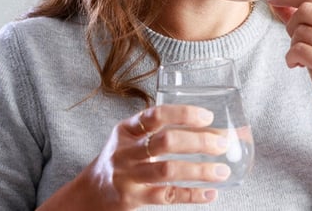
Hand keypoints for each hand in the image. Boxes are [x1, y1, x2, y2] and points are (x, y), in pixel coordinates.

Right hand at [41, 105, 229, 209]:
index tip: (207, 116)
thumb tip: (214, 130)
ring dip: (200, 170)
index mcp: (127, 129)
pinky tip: (210, 192)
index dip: (183, 113)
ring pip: (167, 171)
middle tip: (223, 143)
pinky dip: (191, 194)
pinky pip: (166, 196)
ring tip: (222, 170)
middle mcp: (126, 150)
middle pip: (165, 142)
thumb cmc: (120, 160)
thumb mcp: (131, 139)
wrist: (88, 194)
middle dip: (198, 141)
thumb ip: (162, 131)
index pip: (156, 114)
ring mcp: (128, 176)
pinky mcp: (132, 198)